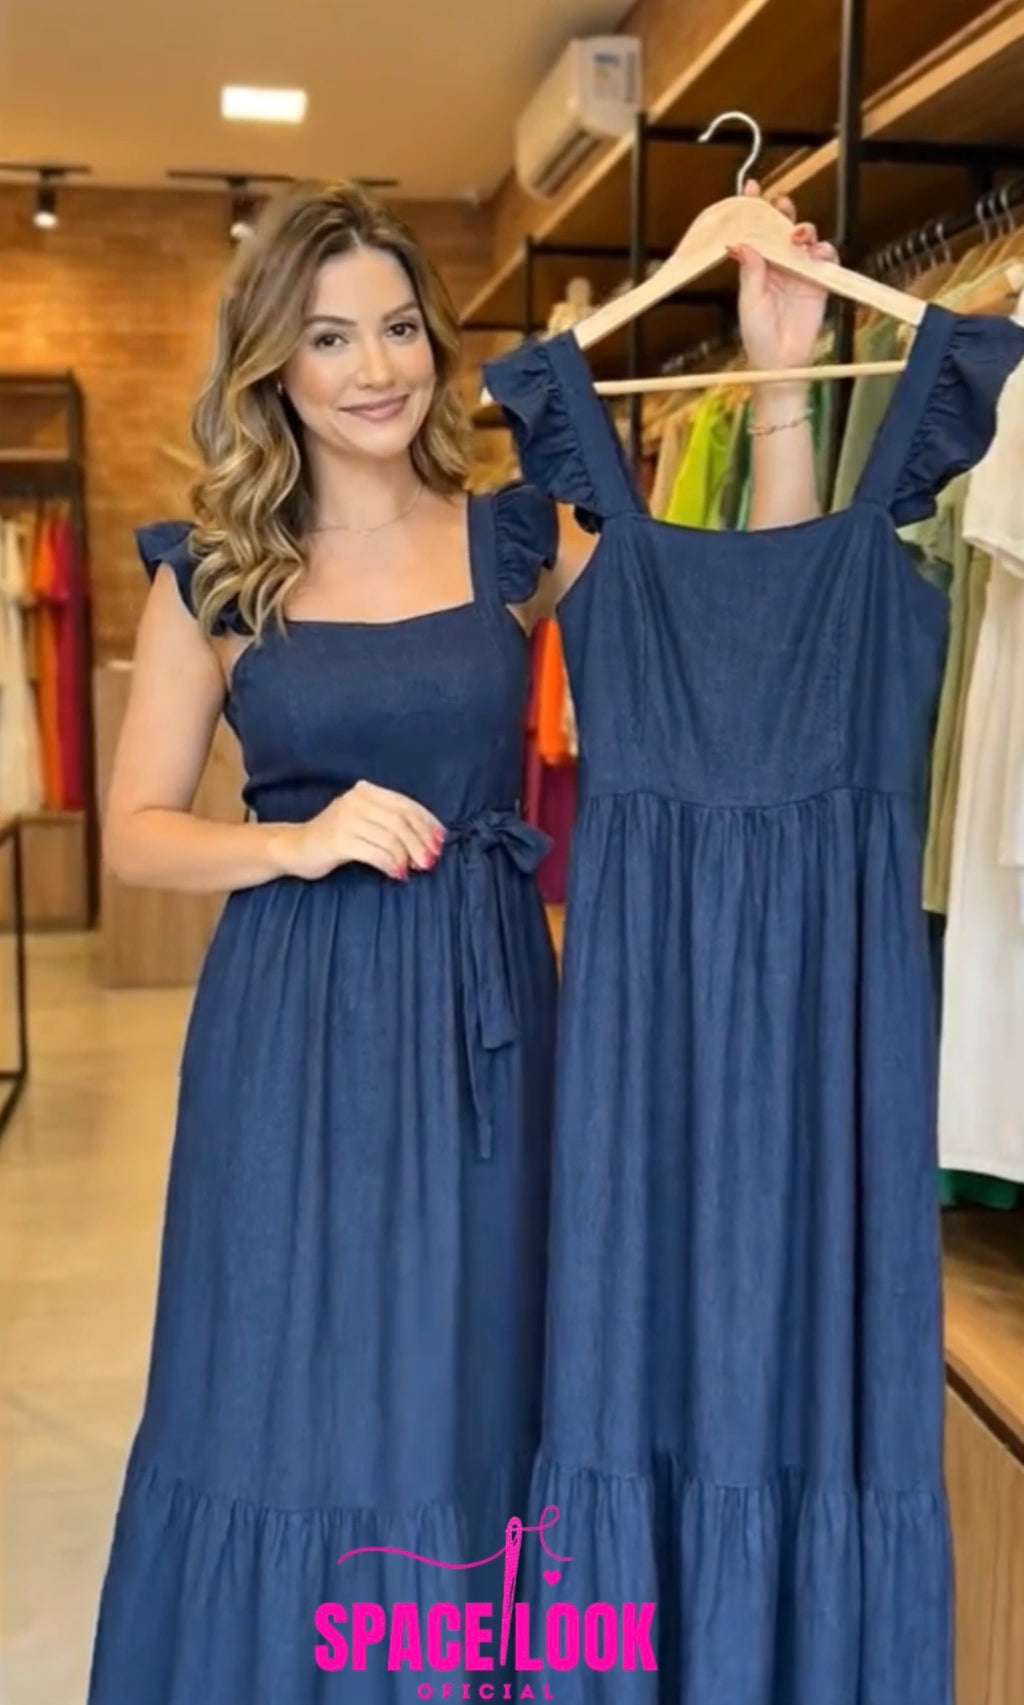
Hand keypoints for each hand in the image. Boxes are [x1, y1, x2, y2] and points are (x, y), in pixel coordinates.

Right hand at [276, 781, 445, 881]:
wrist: (295, 847)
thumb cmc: (337, 837)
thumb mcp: (365, 821)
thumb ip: (392, 824)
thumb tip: (430, 841)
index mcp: (367, 792)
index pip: (406, 805)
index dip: (427, 824)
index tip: (440, 842)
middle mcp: (357, 801)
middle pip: (401, 821)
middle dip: (420, 843)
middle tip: (430, 861)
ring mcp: (346, 819)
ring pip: (391, 838)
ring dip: (408, 856)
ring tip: (413, 869)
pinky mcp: (339, 840)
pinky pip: (376, 852)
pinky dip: (391, 864)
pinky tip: (397, 874)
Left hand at [727, 181, 837, 369]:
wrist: (780, 362)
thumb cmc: (758, 334)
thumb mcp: (749, 300)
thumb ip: (750, 270)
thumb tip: (740, 242)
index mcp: (758, 264)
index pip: (756, 230)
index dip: (753, 208)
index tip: (751, 188)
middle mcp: (780, 263)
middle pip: (783, 228)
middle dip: (783, 211)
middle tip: (781, 205)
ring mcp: (801, 271)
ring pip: (807, 239)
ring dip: (804, 230)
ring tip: (797, 236)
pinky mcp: (820, 282)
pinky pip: (826, 258)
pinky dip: (823, 250)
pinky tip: (815, 253)